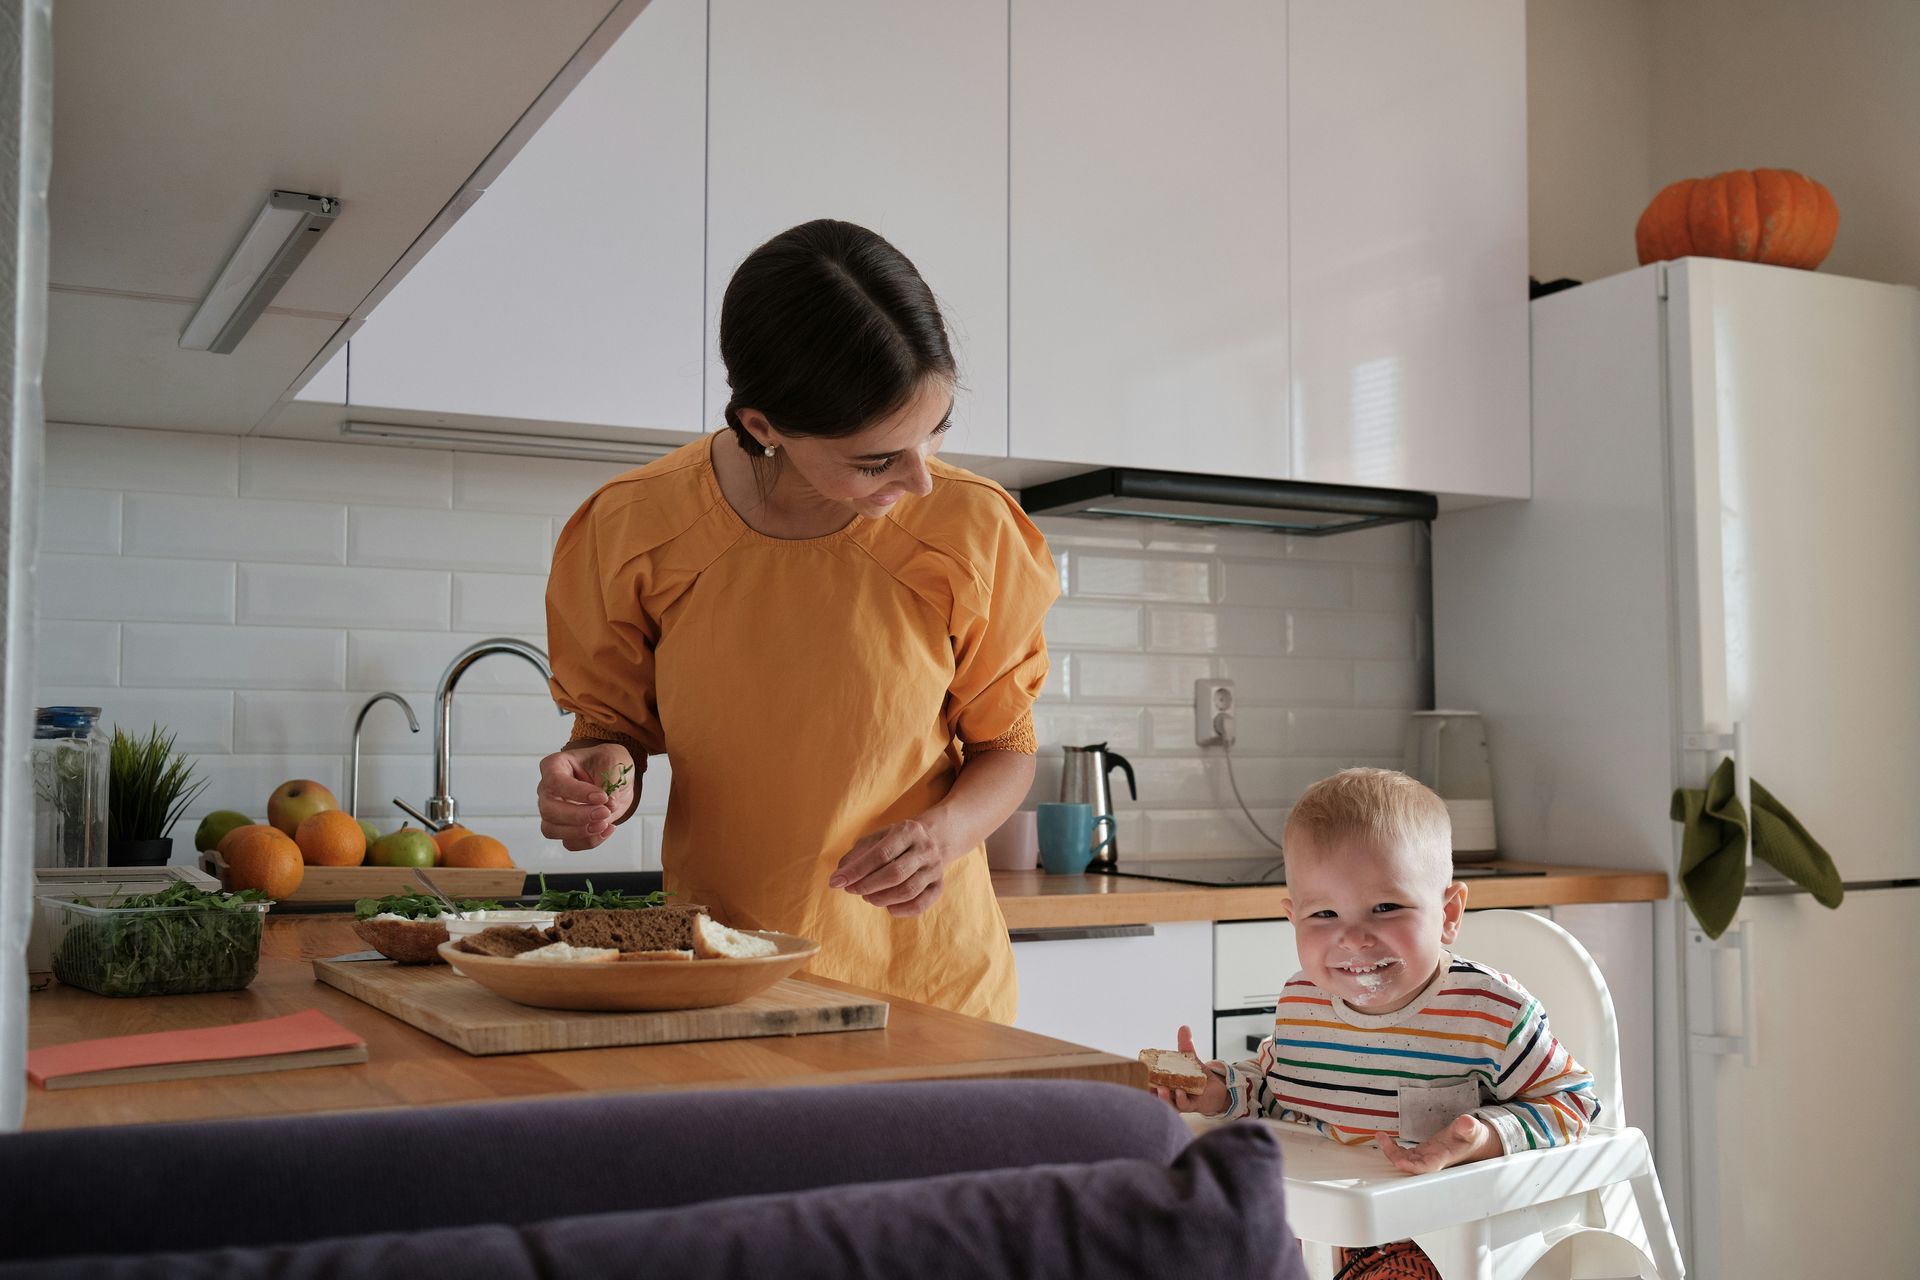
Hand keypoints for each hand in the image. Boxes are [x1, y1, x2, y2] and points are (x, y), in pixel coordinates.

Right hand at [537, 744, 636, 850]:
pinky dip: (589, 841)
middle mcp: (548, 790)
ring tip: (605, 823)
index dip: (577, 793)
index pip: (555, 782)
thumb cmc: (607, 764)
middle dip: (578, 816)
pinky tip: (607, 828)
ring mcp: (553, 811)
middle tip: (605, 812)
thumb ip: (608, 783)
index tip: (602, 797)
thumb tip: (607, 807)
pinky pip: (569, 842)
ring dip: (580, 832)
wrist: (615, 779)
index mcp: (555, 766)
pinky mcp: (564, 828)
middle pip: (549, 810)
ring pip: (552, 830)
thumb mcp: (612, 762)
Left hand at [828, 818, 957, 917]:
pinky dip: (902, 910)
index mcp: (908, 831)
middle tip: (852, 890)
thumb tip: (840, 875)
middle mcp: (925, 849)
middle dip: (868, 886)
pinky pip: (921, 904)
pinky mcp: (939, 885)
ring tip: (868, 897)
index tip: (836, 882)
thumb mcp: (877, 838)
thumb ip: (857, 854)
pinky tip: (888, 907)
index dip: (856, 870)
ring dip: (882, 898)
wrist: (934, 839)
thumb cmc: (896, 841)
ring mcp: (934, 868)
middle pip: (895, 874)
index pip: (880, 854)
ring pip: (908, 891)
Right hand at [1151, 1025, 1229, 1115]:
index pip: (1150, 1082)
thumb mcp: (1190, 1060)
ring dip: (1163, 1097)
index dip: (1143, 1078)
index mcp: (1164, 1083)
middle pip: (1155, 1095)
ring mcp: (1178, 1100)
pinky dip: (1180, 1099)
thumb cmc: (1197, 1076)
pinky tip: (1180, 1092)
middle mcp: (1169, 1094)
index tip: (1139, 1071)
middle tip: (1147, 1083)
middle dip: (1150, 1090)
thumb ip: (1185, 1045)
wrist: (1215, 1089)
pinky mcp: (1191, 1105)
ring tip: (1161, 1089)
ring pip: (1167, 1102)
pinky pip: (1183, 1105)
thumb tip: (1184, 1027)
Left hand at [1377, 1114, 1502, 1173]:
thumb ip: (1468, 1127)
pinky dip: (1394, 1148)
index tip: (1398, 1161)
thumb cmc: (1473, 1138)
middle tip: (1382, 1140)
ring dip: (1391, 1150)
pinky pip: (1405, 1154)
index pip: (1425, 1167)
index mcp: (1442, 1158)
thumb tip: (1467, 1122)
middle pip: (1410, 1164)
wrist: (1475, 1143)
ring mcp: (1426, 1157)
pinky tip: (1386, 1139)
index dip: (1411, 1166)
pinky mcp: (1423, 1152)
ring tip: (1381, 1137)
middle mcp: (1432, 1161)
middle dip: (1394, 1155)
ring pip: (1405, 1159)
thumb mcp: (1473, 1130)